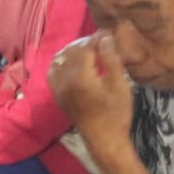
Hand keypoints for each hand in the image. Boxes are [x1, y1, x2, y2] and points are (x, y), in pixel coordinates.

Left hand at [48, 34, 132, 154]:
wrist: (104, 141)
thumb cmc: (116, 113)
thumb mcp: (119, 85)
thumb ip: (111, 59)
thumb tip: (104, 37)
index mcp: (80, 76)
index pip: (86, 47)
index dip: (97, 37)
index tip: (109, 33)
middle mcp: (64, 80)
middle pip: (72, 51)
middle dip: (86, 42)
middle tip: (102, 41)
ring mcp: (58, 88)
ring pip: (61, 58)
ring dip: (74, 50)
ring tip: (90, 51)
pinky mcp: (57, 95)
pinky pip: (53, 71)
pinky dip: (62, 62)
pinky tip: (74, 62)